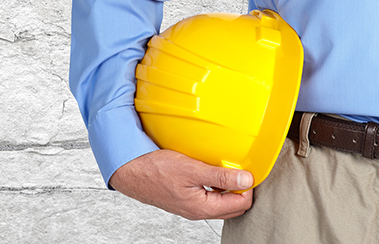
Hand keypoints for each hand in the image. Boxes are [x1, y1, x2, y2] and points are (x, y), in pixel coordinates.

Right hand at [109, 149, 253, 219]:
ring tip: (225, 168)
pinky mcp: (184, 198)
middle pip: (233, 206)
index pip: (241, 204)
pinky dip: (214, 185)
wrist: (131, 172)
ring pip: (220, 201)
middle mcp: (198, 211)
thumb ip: (220, 176)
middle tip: (239, 169)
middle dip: (241, 189)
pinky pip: (207, 195)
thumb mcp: (191, 169)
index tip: (247, 170)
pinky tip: (209, 171)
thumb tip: (246, 180)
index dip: (248, 186)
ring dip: (227, 187)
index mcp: (202, 208)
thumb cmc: (155, 170)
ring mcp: (190, 206)